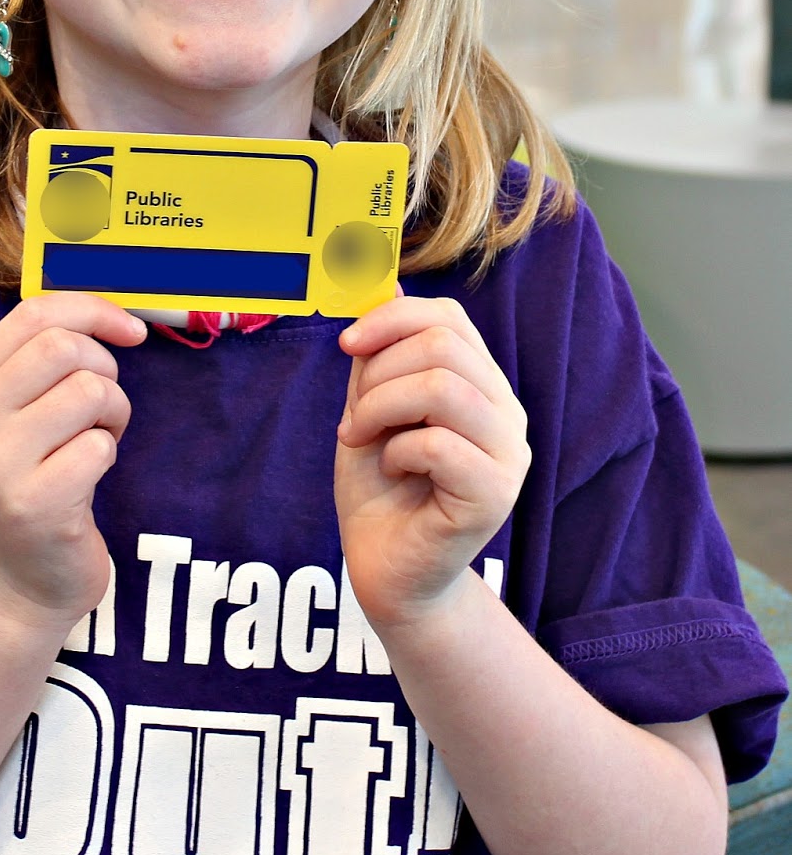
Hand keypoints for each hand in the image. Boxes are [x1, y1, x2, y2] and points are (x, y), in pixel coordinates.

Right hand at [0, 293, 146, 629]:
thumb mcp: (23, 414)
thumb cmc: (36, 479)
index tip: (130, 331)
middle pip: (63, 348)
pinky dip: (109, 453)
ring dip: (114, 412)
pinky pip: (99, 447)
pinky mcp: (34, 503)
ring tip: (98, 438)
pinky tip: (89, 476)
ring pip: (88, 392)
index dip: (92, 310)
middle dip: (105, 368)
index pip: (32, 315)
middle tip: (105, 405)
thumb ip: (48, 363)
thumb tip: (119, 319)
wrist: (18, 577)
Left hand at [334, 291, 529, 632]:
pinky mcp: (496, 494)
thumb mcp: (370, 409)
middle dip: (378, 371)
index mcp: (481, 384)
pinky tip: (393, 472)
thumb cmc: (380, 489)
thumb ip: (379, 357)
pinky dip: (397, 451)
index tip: (346, 345)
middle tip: (352, 418)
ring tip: (361, 440)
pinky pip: (438, 443)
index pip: (449, 318)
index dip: (391, 319)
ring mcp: (509, 453)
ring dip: (381, 408)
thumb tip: (383, 284)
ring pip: (443, 387)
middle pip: (444, 344)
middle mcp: (507, 412)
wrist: (386, 569)